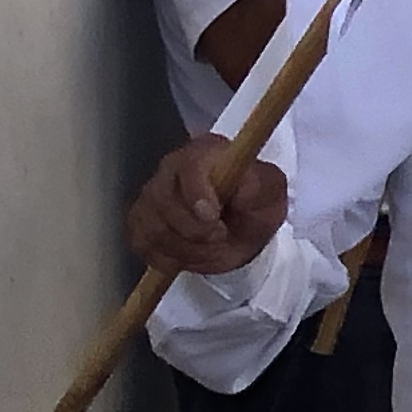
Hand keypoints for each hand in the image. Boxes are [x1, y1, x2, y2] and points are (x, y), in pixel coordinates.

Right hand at [126, 135, 288, 273]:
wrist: (244, 227)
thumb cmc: (256, 202)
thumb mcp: (271, 190)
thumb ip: (259, 184)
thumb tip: (243, 185)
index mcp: (205, 152)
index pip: (189, 166)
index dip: (197, 193)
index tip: (213, 216)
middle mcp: (170, 169)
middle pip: (163, 200)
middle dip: (193, 229)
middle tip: (220, 237)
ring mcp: (150, 197)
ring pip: (153, 228)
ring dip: (186, 249)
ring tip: (213, 248)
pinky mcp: (140, 223)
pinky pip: (144, 246)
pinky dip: (170, 258)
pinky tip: (192, 254)